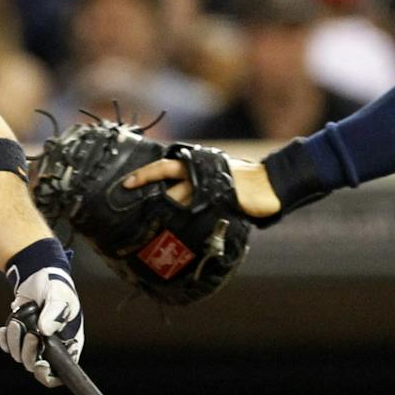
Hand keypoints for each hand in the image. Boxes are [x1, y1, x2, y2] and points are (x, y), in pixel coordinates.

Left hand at [0, 238, 82, 386]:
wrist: (38, 275)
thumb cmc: (56, 287)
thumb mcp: (60, 296)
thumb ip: (55, 313)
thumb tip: (45, 331)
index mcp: (70, 342)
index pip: (62, 372)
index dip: (49, 375)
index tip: (41, 364)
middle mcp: (53, 347)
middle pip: (36, 366)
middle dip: (28, 352)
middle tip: (29, 333)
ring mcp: (35, 343)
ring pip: (19, 356)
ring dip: (15, 340)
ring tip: (19, 321)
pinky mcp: (20, 337)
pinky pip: (8, 347)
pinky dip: (5, 339)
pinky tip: (5, 328)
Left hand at [122, 155, 281, 219]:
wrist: (267, 184)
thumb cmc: (240, 179)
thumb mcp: (215, 173)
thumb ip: (195, 181)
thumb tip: (175, 193)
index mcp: (196, 163)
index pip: (164, 167)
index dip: (145, 174)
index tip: (126, 183)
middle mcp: (198, 172)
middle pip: (167, 179)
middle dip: (149, 188)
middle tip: (130, 196)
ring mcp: (209, 186)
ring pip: (181, 198)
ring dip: (170, 210)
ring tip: (156, 223)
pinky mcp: (221, 200)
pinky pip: (199, 213)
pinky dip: (190, 221)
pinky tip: (183, 231)